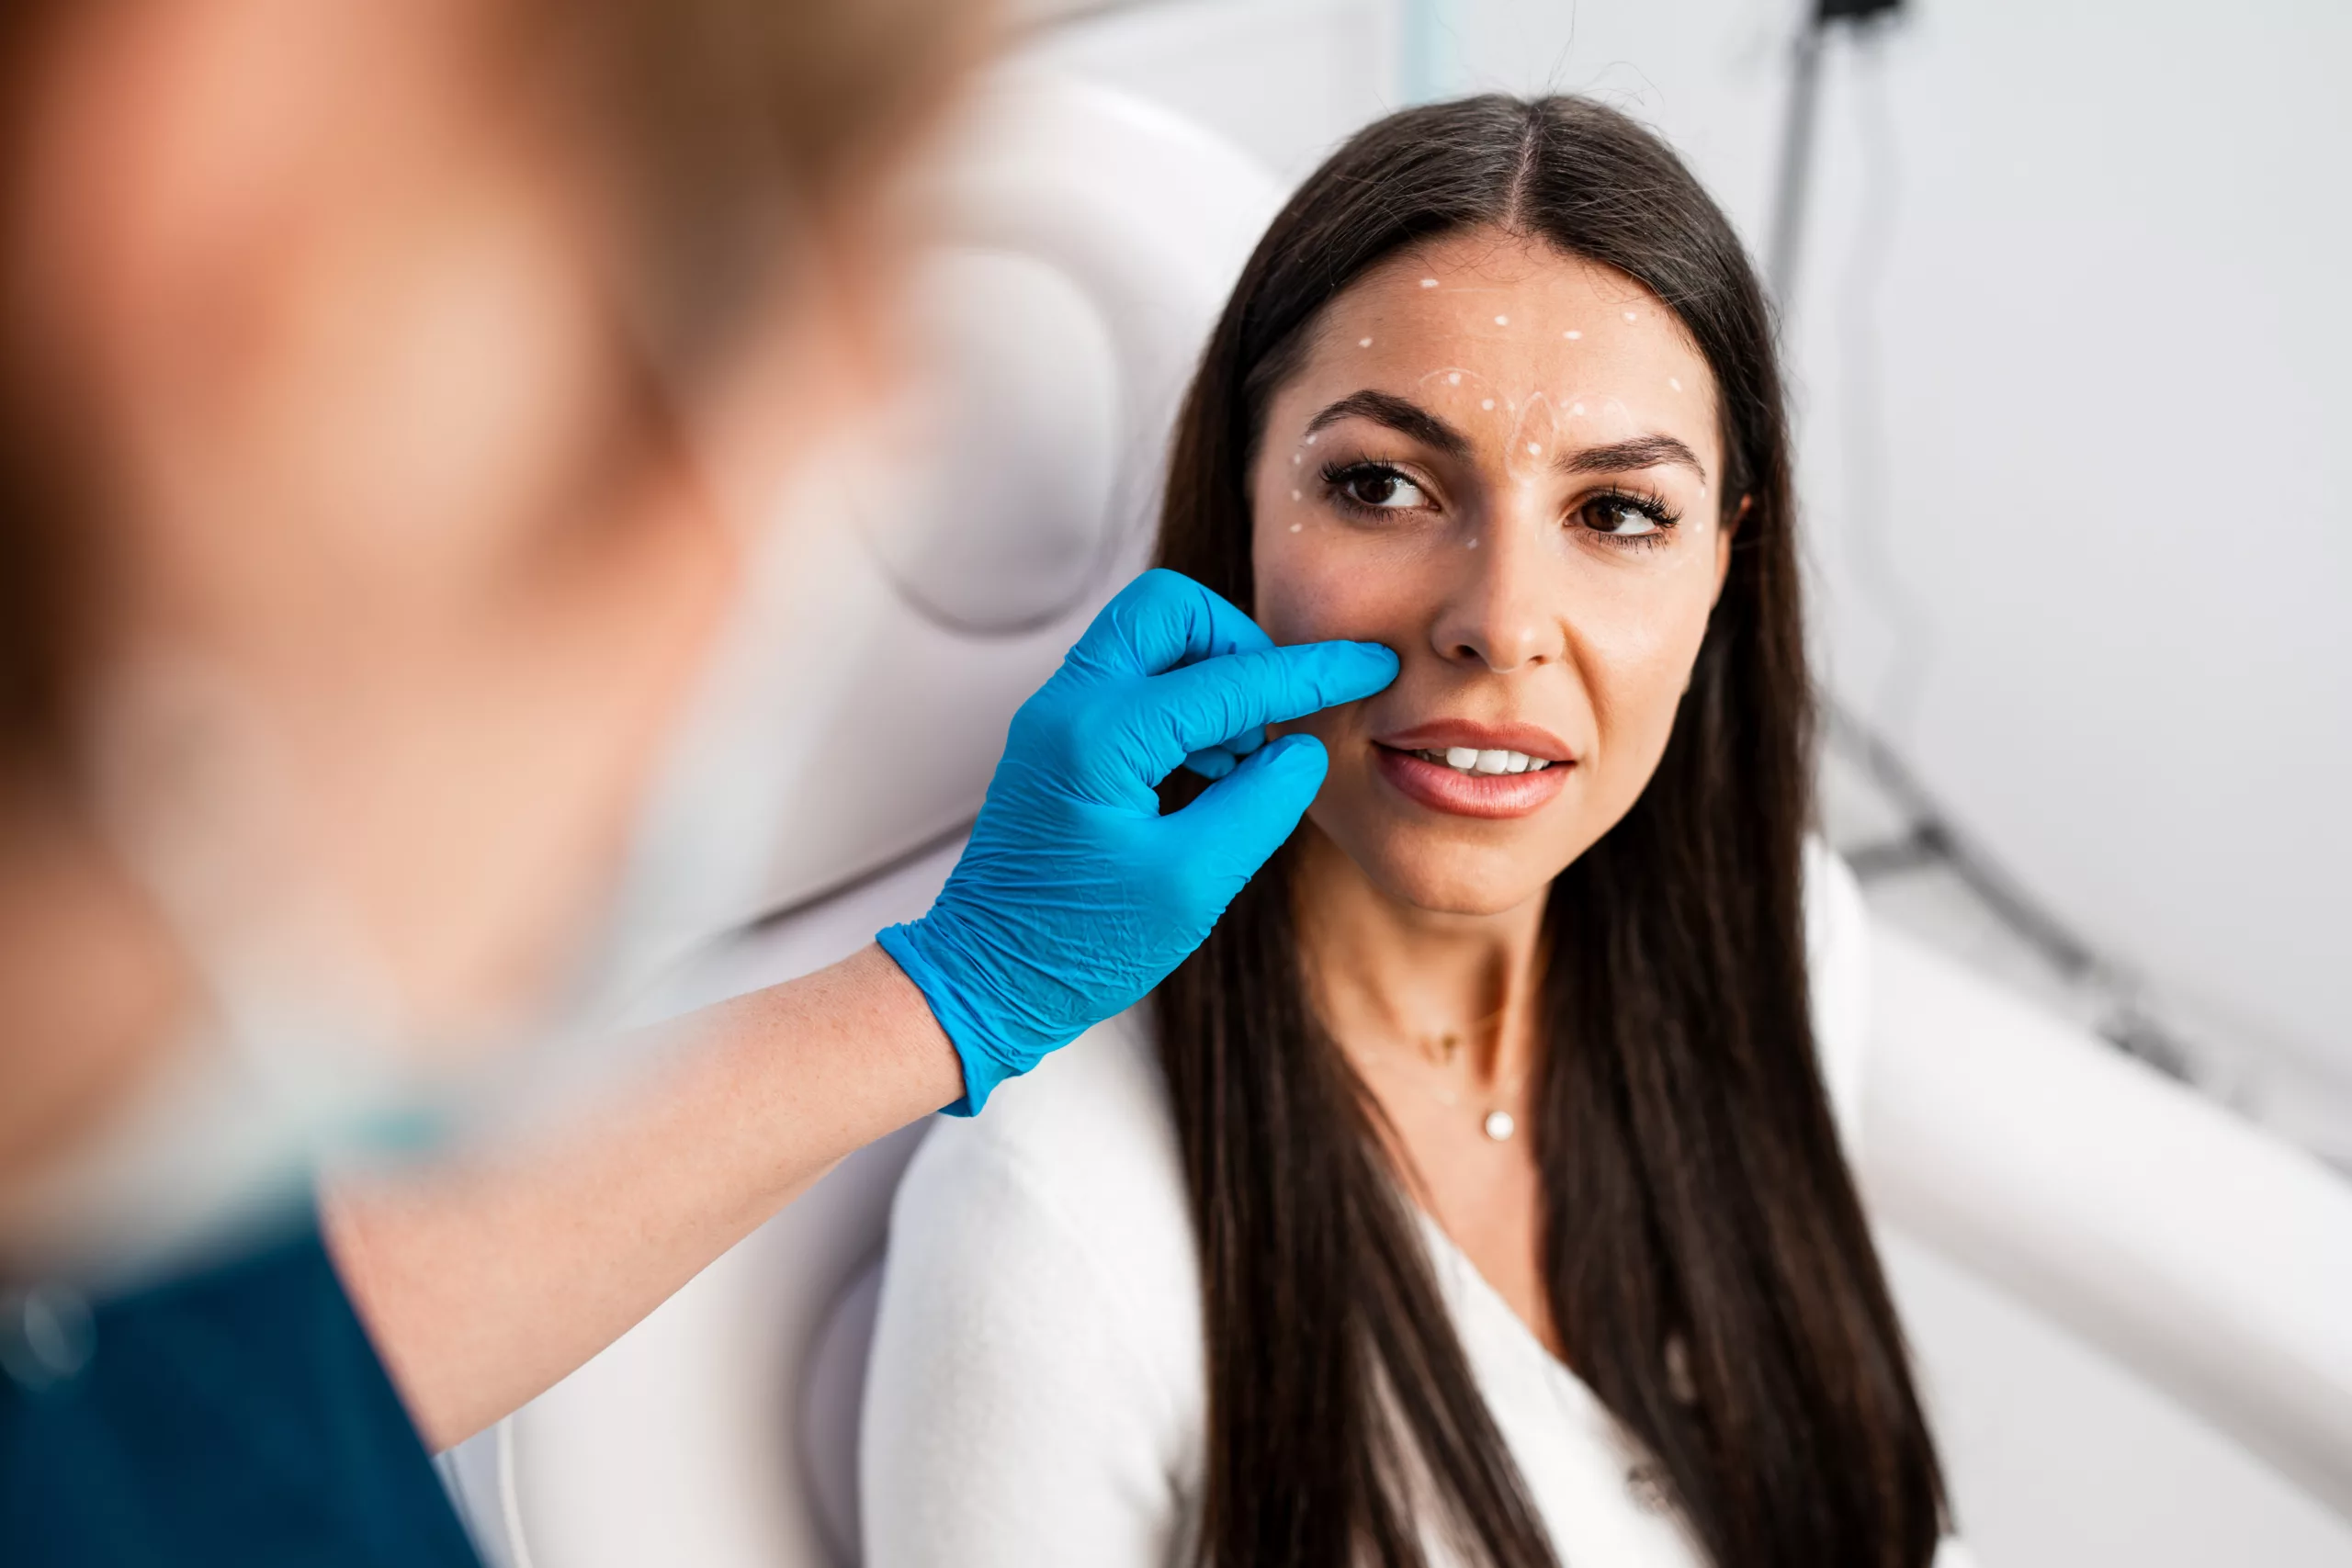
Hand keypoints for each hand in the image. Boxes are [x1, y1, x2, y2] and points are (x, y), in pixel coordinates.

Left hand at [878, 569, 1396, 1111]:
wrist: (985, 979)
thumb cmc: (1077, 946)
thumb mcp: (1193, 886)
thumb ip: (1258, 806)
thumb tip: (1299, 751)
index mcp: (1102, 738)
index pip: (1230, 680)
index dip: (1312, 673)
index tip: (1372, 665)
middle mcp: (1069, 707)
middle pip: (1171, 610)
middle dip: (1239, 645)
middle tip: (1273, 714)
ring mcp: (1056, 718)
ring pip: (1149, 637)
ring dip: (1211, 677)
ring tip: (1237, 763)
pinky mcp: (1059, 740)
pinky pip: (1132, 679)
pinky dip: (1182, 704)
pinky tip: (1206, 772)